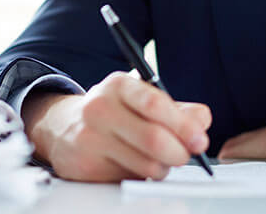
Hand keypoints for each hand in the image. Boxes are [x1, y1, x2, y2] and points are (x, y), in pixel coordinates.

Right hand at [22, 71, 211, 181]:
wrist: (63, 126)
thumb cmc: (114, 111)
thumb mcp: (141, 99)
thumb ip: (176, 109)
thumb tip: (202, 120)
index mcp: (118, 85)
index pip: (155, 104)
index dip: (184, 125)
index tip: (200, 140)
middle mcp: (100, 108)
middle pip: (153, 139)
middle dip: (179, 152)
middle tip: (186, 155)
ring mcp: (90, 138)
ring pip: (146, 165)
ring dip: (163, 167)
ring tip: (157, 159)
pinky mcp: (85, 166)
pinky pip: (130, 179)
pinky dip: (142, 176)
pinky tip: (134, 163)